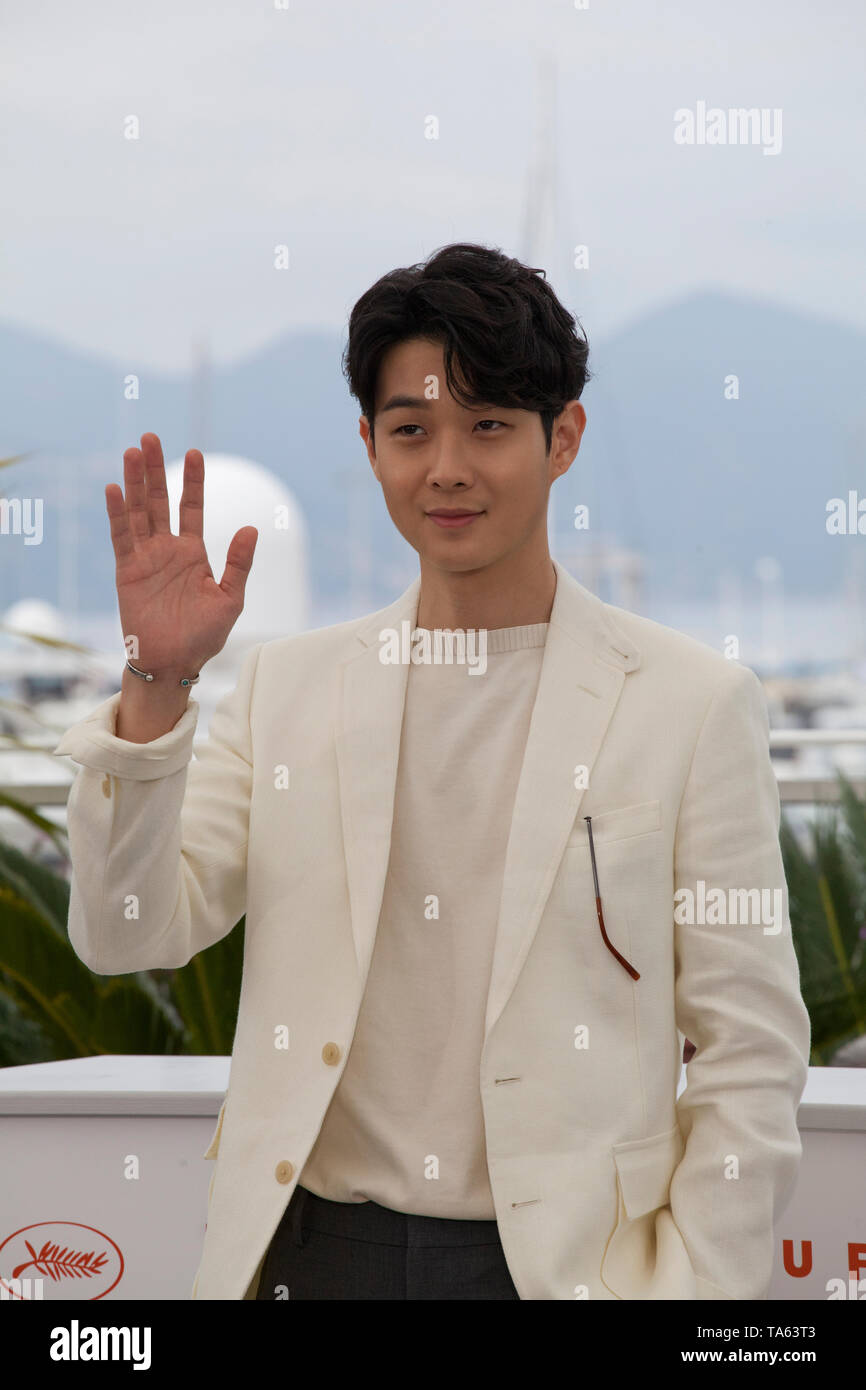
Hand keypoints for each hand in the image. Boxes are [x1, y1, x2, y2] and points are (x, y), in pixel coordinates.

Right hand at [106, 433, 257, 676]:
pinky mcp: (126, 571)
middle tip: (150, 438)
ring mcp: (145, 558)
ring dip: (134, 483)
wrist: (175, 662)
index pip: (191, 507)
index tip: (194, 452)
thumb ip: (238, 563)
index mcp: (193, 553)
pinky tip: (114, 489)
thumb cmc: (204, 635)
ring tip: (132, 452)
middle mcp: (167, 550)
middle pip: (158, 501)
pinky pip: (121, 537)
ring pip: (138, 512)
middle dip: (155, 469)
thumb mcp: (230, 598)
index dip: (192, 481)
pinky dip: (117, 514)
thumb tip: (251, 528)